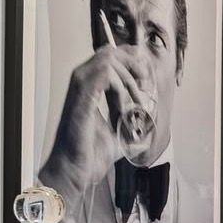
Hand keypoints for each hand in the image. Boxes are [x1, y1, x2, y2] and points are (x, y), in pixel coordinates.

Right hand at [39, 42, 150, 222]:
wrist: (75, 171)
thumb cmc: (90, 155)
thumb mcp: (119, 137)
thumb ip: (131, 130)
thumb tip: (147, 133)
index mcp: (90, 87)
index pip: (112, 56)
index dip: (135, 64)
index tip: (148, 85)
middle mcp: (82, 82)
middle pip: (112, 51)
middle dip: (135, 65)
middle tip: (146, 88)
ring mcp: (79, 88)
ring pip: (109, 58)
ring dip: (131, 76)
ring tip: (139, 99)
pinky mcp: (81, 98)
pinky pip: (104, 73)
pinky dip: (123, 84)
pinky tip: (130, 104)